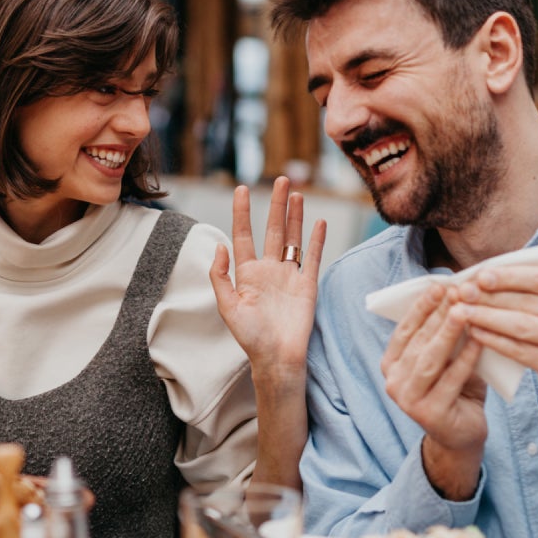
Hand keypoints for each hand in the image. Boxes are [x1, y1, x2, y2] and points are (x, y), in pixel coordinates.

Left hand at [209, 176, 326, 370]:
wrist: (278, 357)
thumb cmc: (250, 337)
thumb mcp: (227, 307)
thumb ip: (221, 276)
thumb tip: (219, 246)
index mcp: (247, 273)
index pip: (244, 235)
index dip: (242, 212)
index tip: (241, 189)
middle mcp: (269, 270)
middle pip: (273, 229)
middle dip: (276, 205)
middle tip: (280, 180)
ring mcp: (289, 276)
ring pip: (293, 238)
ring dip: (295, 215)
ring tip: (296, 193)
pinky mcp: (307, 284)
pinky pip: (312, 256)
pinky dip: (316, 239)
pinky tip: (319, 221)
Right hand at [381, 284, 487, 499]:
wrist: (462, 435)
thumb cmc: (455, 389)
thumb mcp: (445, 359)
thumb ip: (444, 335)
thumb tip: (457, 294)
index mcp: (391, 364)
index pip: (404, 329)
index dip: (421, 306)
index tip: (439, 285)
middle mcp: (393, 382)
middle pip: (417, 342)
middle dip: (437, 314)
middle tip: (456, 292)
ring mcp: (408, 400)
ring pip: (429, 360)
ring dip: (447, 333)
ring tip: (464, 311)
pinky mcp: (429, 414)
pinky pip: (450, 380)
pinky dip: (465, 359)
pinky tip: (479, 340)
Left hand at [455, 264, 537, 428]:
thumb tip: (486, 275)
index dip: (510, 276)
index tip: (480, 275)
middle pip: (529, 301)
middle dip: (491, 295)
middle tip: (462, 292)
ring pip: (521, 324)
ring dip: (486, 316)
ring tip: (461, 311)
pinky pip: (519, 349)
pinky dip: (493, 339)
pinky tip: (474, 333)